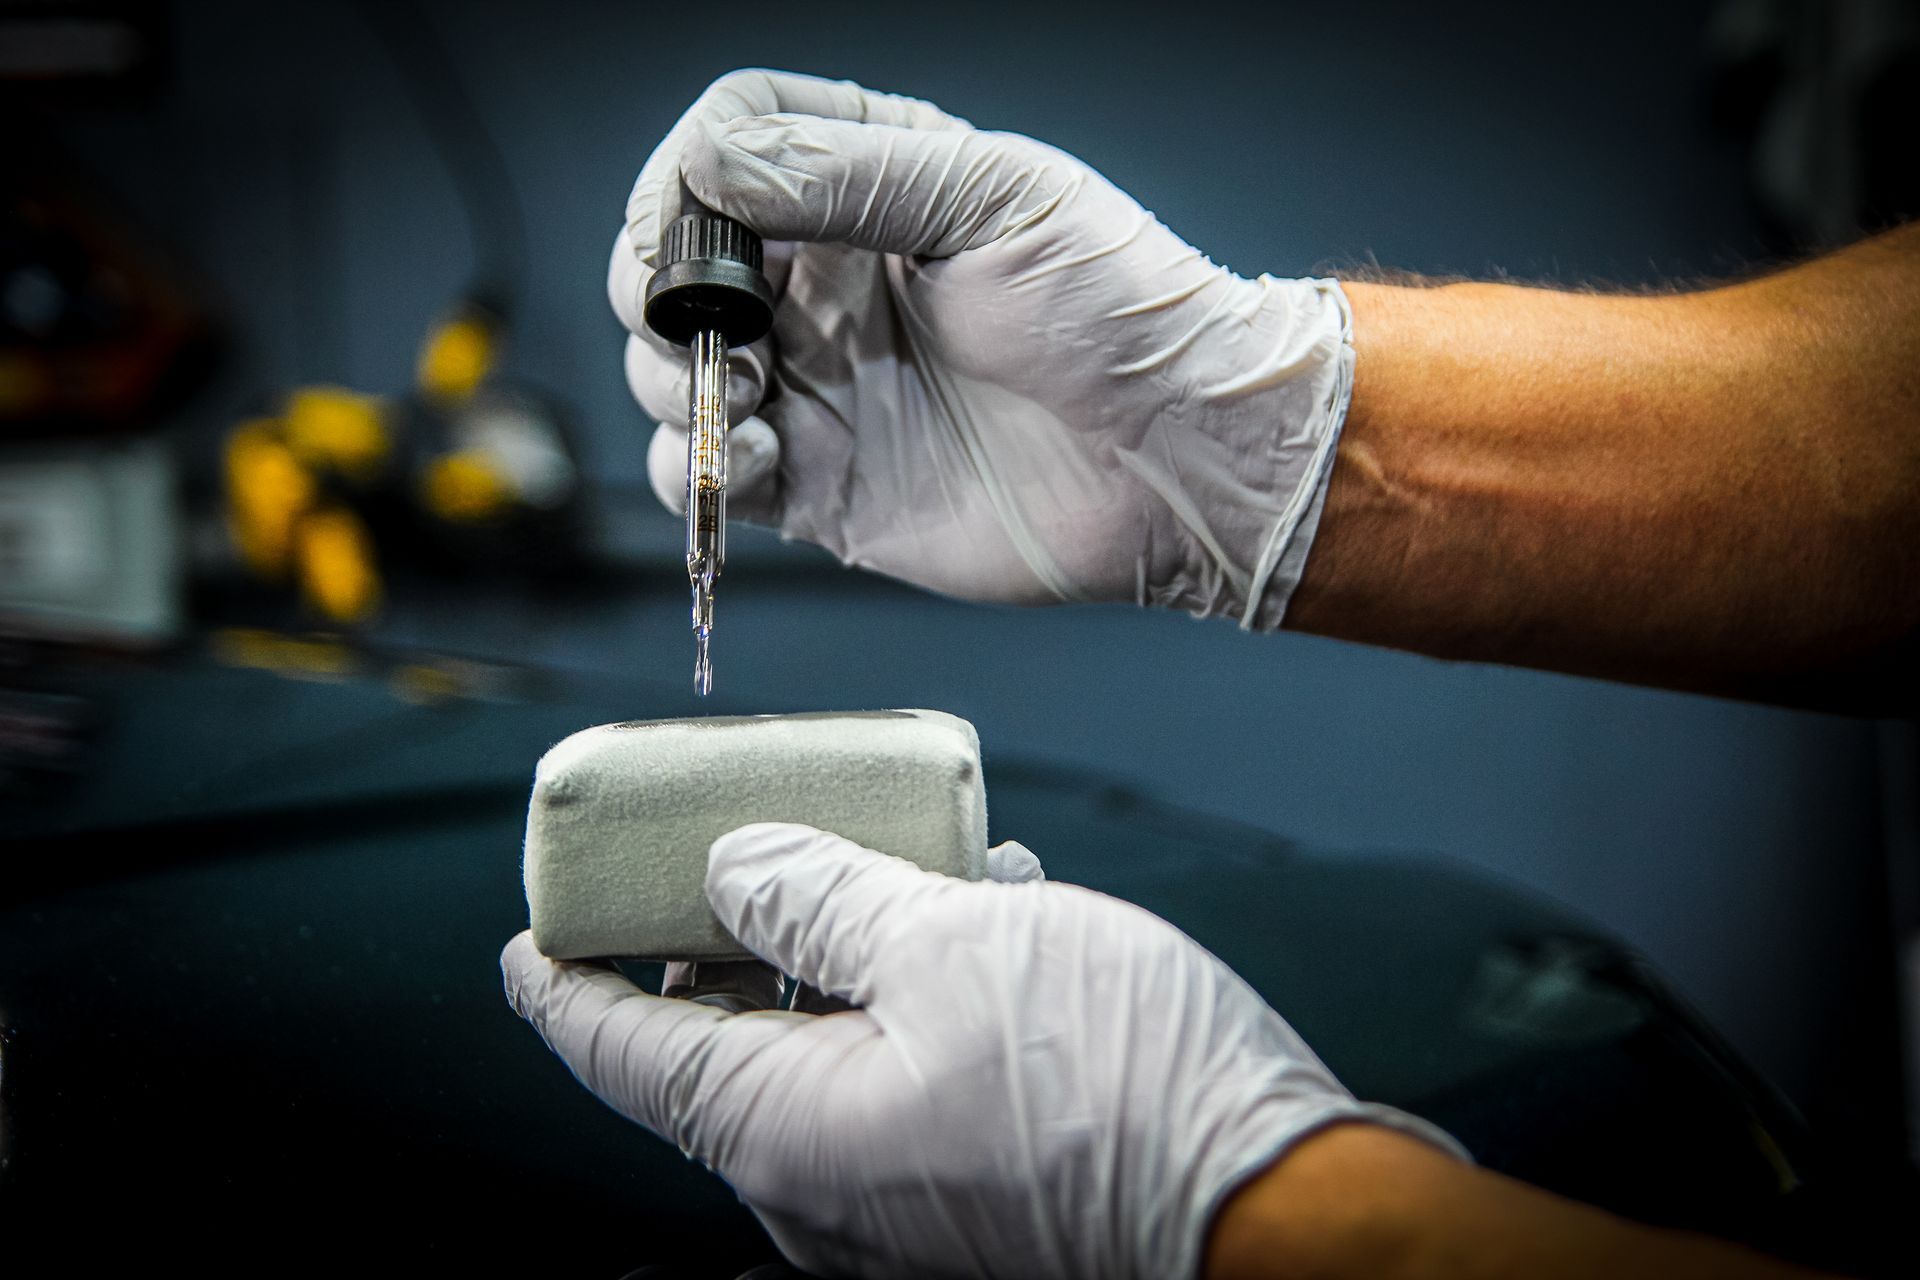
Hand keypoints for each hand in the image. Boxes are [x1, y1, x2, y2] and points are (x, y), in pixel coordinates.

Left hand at [501, 823, 1459, 1277]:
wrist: (1277, 1214)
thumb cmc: (1114, 1084)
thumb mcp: (953, 946)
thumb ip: (824, 899)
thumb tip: (732, 869)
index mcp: (782, 1131)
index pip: (620, 1053)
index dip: (563, 985)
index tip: (527, 937)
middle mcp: (821, 1187)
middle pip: (716, 1053)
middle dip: (709, 945)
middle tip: (717, 850)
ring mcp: (899, 1203)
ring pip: (819, 1058)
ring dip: (829, 954)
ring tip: (870, 855)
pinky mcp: (973, 1194)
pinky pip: (896, 1084)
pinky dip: (904, 997)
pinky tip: (970, 912)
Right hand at [610, 70, 1354, 626]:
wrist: (1177, 459)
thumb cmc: (1117, 313)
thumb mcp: (992, 202)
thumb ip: (844, 175)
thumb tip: (710, 163)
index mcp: (870, 188)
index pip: (724, 146)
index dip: (683, 176)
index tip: (689, 222)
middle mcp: (828, 283)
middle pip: (672, 262)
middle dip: (659, 288)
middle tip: (705, 320)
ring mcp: (817, 383)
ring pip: (669, 368)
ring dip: (672, 377)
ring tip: (750, 392)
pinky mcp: (819, 481)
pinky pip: (706, 473)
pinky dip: (696, 466)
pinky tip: (761, 454)